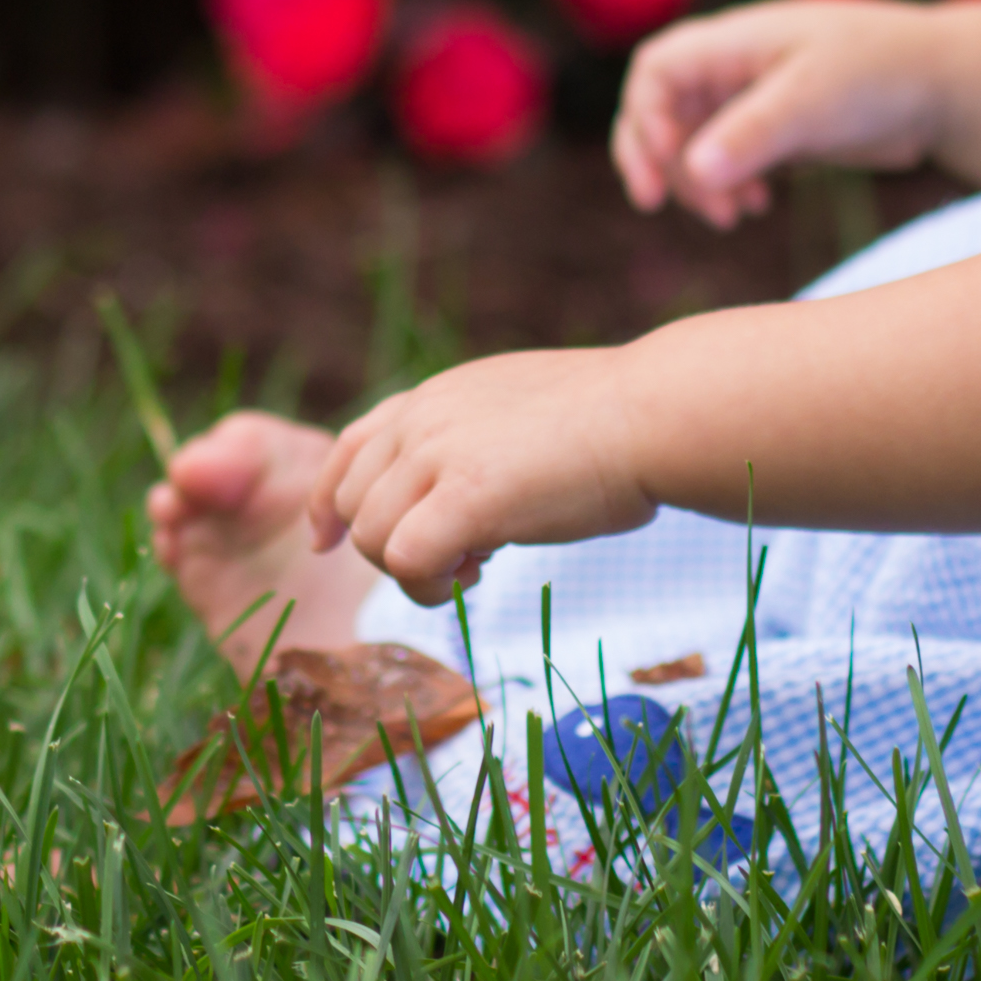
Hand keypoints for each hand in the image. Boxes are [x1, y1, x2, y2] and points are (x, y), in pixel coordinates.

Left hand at [307, 349, 659, 605]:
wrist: (651, 413)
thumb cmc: (611, 423)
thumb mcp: (517, 413)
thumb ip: (472, 441)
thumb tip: (460, 492)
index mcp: (435, 396)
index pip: (349, 446)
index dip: (331, 499)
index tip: (328, 541)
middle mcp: (423, 417)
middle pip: (355, 505)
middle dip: (391, 546)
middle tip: (463, 557)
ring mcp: (438, 453)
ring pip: (373, 539)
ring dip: (415, 572)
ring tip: (478, 565)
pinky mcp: (464, 495)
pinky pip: (407, 560)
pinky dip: (430, 585)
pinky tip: (478, 573)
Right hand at [612, 0, 943, 227]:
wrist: (950, 85)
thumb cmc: (883, 73)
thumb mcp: (814, 100)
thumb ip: (751, 133)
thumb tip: (691, 171)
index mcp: (735, 40)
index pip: (656, 71)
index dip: (646, 116)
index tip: (670, 162)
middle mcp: (737, 66)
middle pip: (664, 110)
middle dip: (659, 158)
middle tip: (661, 204)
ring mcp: (757, 98)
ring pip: (696, 141)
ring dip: (697, 181)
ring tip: (730, 216)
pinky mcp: (781, 129)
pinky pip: (732, 159)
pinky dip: (730, 185)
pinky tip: (756, 206)